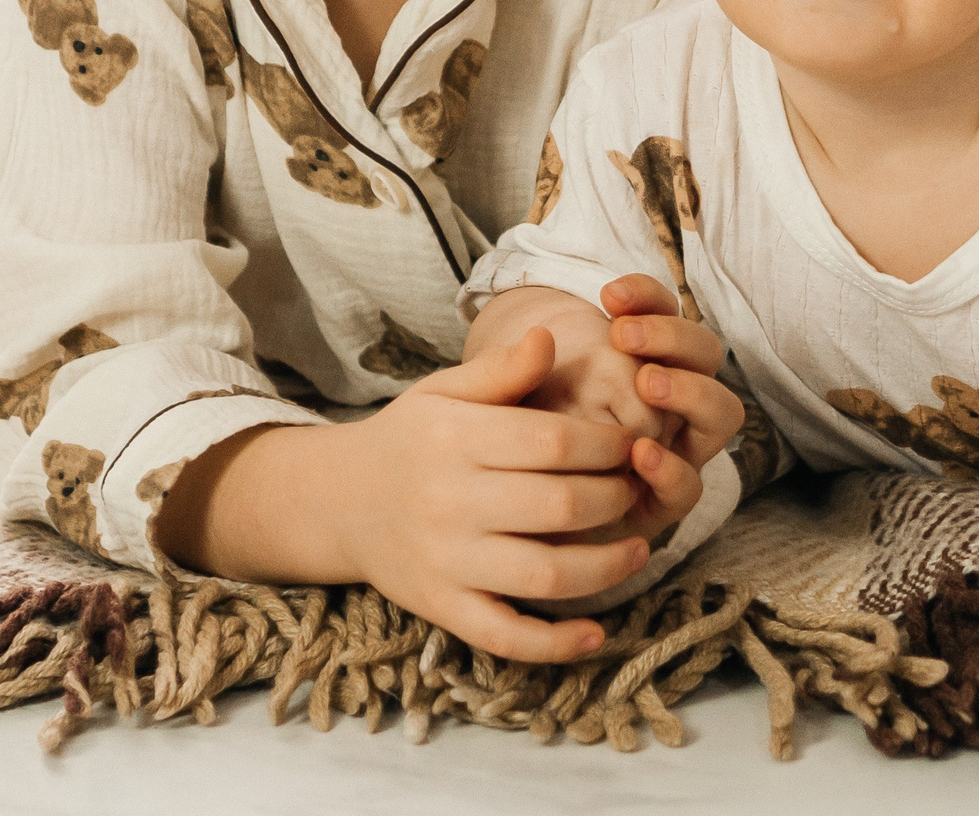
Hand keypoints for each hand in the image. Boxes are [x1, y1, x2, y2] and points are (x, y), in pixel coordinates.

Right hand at [177, 327, 654, 663]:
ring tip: (638, 548)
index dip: (608, 444)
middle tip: (637, 490)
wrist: (340, 502)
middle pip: (561, 505)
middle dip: (616, 498)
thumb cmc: (410, 439)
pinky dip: (554, 645)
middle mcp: (451, 501)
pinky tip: (594, 635)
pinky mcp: (443, 608)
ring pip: (545, 574)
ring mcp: (447, 560)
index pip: (555, 440)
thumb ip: (500, 368)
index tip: (631, 445)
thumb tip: (548, 335)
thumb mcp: (443, 392)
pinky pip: (505, 636)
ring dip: (607, 568)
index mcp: (457, 439)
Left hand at [467, 279, 747, 547]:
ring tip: (647, 383)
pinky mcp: (663, 501)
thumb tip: (540, 338)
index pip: (667, 311)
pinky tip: (640, 453)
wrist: (511, 493)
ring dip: (691, 392)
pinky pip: (689, 486)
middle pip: (706, 354)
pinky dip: (671, 468)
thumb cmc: (517, 428)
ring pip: (722, 413)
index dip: (647, 297)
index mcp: (646, 354)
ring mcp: (677, 449)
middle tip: (625, 336)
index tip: (608, 295)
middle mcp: (673, 398)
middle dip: (673, 337)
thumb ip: (524, 368)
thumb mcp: (513, 391)